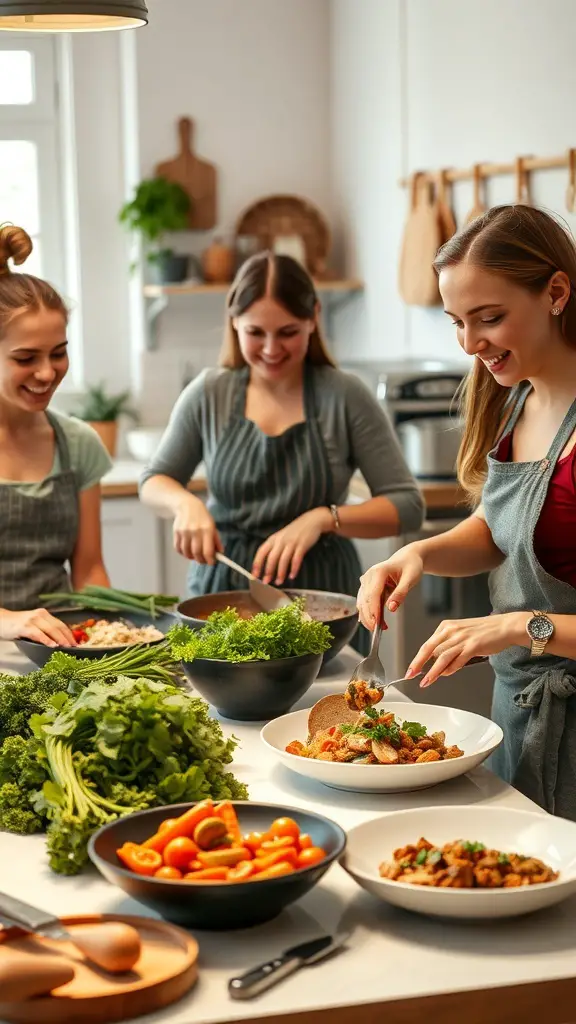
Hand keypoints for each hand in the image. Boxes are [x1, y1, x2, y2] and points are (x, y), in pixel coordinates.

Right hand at [0, 608, 76, 646]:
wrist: (0, 621)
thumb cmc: (17, 625)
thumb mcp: (34, 625)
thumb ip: (45, 629)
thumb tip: (59, 641)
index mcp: (44, 614)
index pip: (61, 624)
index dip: (70, 634)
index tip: (76, 643)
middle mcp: (40, 615)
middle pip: (58, 627)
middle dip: (68, 638)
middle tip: (74, 647)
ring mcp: (32, 620)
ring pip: (51, 630)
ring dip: (60, 639)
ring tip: (67, 647)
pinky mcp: (24, 626)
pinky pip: (38, 634)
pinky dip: (46, 640)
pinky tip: (52, 645)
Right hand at [173, 495, 222, 563]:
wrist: (187, 505)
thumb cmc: (202, 517)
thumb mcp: (213, 526)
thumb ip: (216, 540)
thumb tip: (220, 553)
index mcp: (207, 529)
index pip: (207, 550)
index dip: (209, 560)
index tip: (211, 563)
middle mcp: (195, 531)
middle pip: (196, 553)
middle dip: (201, 560)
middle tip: (203, 561)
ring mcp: (184, 532)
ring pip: (186, 552)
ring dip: (191, 557)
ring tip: (195, 556)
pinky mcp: (176, 532)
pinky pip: (178, 548)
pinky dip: (183, 553)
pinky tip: (187, 551)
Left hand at [252, 508, 331, 584]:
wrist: (311, 521)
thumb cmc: (294, 532)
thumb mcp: (281, 537)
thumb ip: (274, 548)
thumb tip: (267, 565)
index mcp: (273, 539)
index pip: (261, 552)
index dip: (257, 564)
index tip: (254, 575)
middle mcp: (280, 540)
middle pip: (271, 557)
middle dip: (268, 571)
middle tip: (266, 582)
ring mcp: (291, 542)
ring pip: (283, 560)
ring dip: (280, 573)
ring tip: (279, 582)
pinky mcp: (302, 545)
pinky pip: (296, 559)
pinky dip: (294, 568)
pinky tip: (292, 576)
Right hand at [357, 547, 423, 629]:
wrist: (408, 557)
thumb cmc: (411, 566)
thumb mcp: (410, 579)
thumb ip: (400, 593)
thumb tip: (391, 608)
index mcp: (378, 571)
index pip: (372, 594)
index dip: (373, 610)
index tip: (376, 624)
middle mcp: (368, 575)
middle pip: (364, 600)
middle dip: (369, 617)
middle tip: (377, 631)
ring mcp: (366, 581)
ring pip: (362, 602)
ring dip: (368, 616)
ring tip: (381, 628)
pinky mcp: (367, 586)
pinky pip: (365, 601)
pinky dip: (369, 612)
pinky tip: (375, 622)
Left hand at [406, 612, 525, 686]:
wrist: (504, 626)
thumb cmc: (485, 631)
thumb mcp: (461, 633)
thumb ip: (449, 646)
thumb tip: (438, 665)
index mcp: (446, 627)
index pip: (427, 644)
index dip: (417, 658)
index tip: (411, 668)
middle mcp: (452, 631)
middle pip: (429, 650)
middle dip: (418, 664)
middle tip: (410, 675)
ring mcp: (462, 638)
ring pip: (442, 657)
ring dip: (432, 672)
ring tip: (426, 682)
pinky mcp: (473, 646)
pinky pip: (457, 660)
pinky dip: (450, 669)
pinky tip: (445, 675)